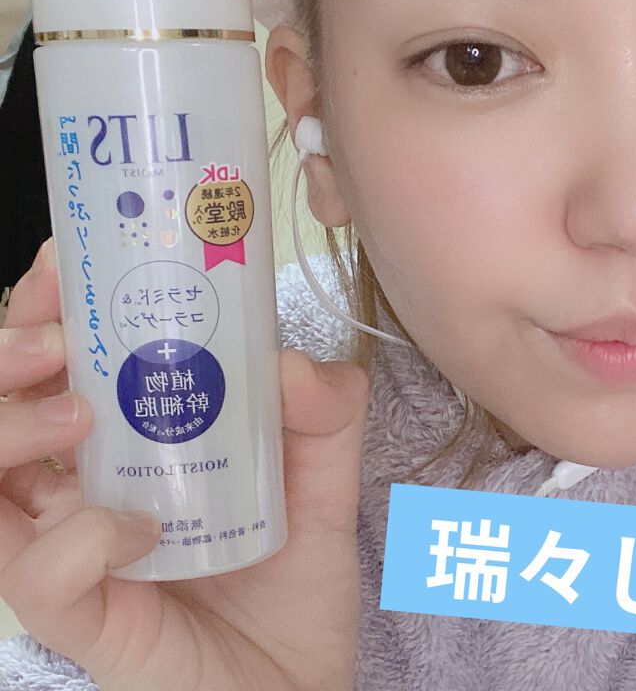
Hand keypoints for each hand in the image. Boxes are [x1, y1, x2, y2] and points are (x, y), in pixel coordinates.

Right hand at [0, 238, 368, 690]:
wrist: (300, 677)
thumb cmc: (292, 569)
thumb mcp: (325, 470)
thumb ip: (326, 408)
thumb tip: (291, 361)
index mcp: (127, 433)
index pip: (58, 356)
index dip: (46, 304)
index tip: (68, 264)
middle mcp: (82, 483)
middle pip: (0, 401)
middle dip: (9, 348)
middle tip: (58, 333)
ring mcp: (70, 549)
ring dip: (13, 425)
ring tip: (83, 409)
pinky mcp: (78, 617)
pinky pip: (36, 575)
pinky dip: (79, 539)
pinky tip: (138, 528)